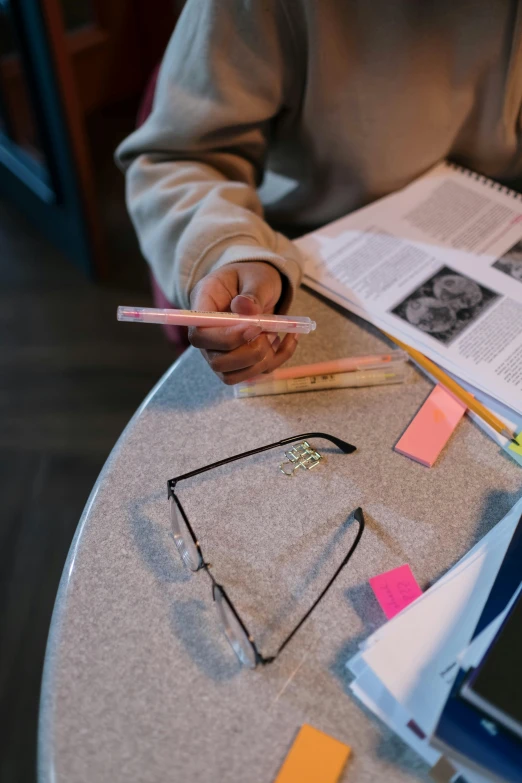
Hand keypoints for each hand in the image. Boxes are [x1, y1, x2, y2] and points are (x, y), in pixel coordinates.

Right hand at [188, 261, 298, 383]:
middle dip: (248, 353)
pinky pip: (256, 373)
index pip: (199, 335)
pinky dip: (279, 359)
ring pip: (234, 375)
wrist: (257, 285)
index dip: (225, 338)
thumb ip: (252, 292)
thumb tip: (246, 307)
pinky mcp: (242, 362)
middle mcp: (208, 337)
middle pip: (216, 361)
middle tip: (267, 332)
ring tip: (274, 333)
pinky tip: (289, 338)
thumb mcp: (255, 276)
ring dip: (262, 359)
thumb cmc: (251, 277)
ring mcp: (222, 353)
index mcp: (203, 308)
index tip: (254, 327)